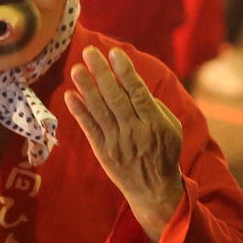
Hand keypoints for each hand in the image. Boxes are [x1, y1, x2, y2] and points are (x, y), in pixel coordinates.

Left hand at [64, 46, 184, 241]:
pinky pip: (90, 128)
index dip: (124, 71)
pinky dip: (79, 112)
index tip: (114, 52)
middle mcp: (135, 131)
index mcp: (155, 123)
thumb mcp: (171, 128)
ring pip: (99, 110)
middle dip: (101, 72)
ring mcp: (117, 142)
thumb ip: (154, 106)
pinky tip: (71, 95)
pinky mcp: (103, 151)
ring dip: (86, 88)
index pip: (137, 92)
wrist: (153, 190)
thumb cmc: (164, 152)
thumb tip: (134, 85)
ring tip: (76, 69)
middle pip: (115, 97)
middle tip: (89, 52)